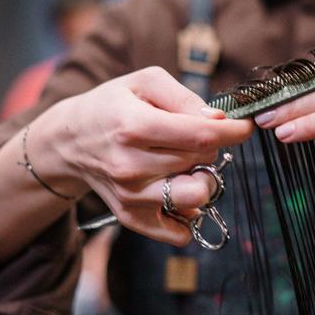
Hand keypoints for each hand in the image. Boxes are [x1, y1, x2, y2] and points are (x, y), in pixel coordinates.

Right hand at [47, 67, 252, 244]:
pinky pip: (180, 232)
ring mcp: (131, 196)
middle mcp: (131, 165)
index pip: (201, 135)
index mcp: (134, 126)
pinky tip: (178, 188)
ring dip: (203, 178)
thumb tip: (218, 121)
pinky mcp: (131, 217)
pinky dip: (188, 214)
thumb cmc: (112, 106)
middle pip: (202, 161)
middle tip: (194, 136)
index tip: (245, 126)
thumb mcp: (144, 82)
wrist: (70, 141)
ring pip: (197, 197)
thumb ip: (184, 97)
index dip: (234, 131)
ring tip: (188, 164)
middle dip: (210, 145)